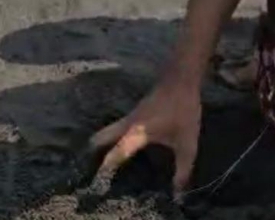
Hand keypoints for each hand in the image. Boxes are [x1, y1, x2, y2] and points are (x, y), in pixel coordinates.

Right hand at [89, 80, 201, 196]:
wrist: (180, 80)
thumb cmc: (182, 111)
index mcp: (137, 132)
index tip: (97, 176)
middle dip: (96, 146)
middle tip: (87, 160)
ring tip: (98, 154)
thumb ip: (182, 170)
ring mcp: (132, 115)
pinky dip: (115, 134)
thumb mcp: (186, 144)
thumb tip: (177, 194)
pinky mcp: (138, 111)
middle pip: (106, 135)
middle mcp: (129, 123)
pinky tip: (121, 141)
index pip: (118, 151)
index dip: (108, 165)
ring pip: (112, 129)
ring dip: (104, 140)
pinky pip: (121, 125)